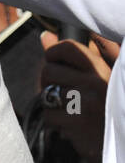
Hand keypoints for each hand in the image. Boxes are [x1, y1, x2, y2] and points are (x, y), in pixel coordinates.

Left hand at [39, 30, 110, 158]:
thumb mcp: (110, 76)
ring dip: (54, 103)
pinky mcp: (75, 126)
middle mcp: (94, 85)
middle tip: (62, 89)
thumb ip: (79, 54)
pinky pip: (50, 116)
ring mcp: (83, 106)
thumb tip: (45, 36)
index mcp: (103, 71)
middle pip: (49, 71)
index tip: (55, 60)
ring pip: (46, 95)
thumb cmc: (116, 107)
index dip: (54, 52)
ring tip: (72, 108)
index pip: (68, 48)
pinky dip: (57, 121)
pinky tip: (73, 123)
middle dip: (50, 80)